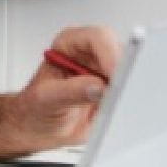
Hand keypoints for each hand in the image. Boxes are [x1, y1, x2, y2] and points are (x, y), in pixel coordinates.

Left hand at [8, 25, 122, 151]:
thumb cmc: (34, 109)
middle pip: (120, 52)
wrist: (38, 128)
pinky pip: (132, 92)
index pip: (96, 37)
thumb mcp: (46, 100)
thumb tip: (97, 87)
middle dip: (124, 72)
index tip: (115, 74)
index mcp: (68, 45)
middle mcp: (89, 54)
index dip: (109, 53)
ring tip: (112, 105)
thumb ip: (70, 92)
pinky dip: (128, 102)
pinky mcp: (115, 90)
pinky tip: (115, 111)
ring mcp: (104, 72)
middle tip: (121, 92)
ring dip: (127, 88)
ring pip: (130, 72)